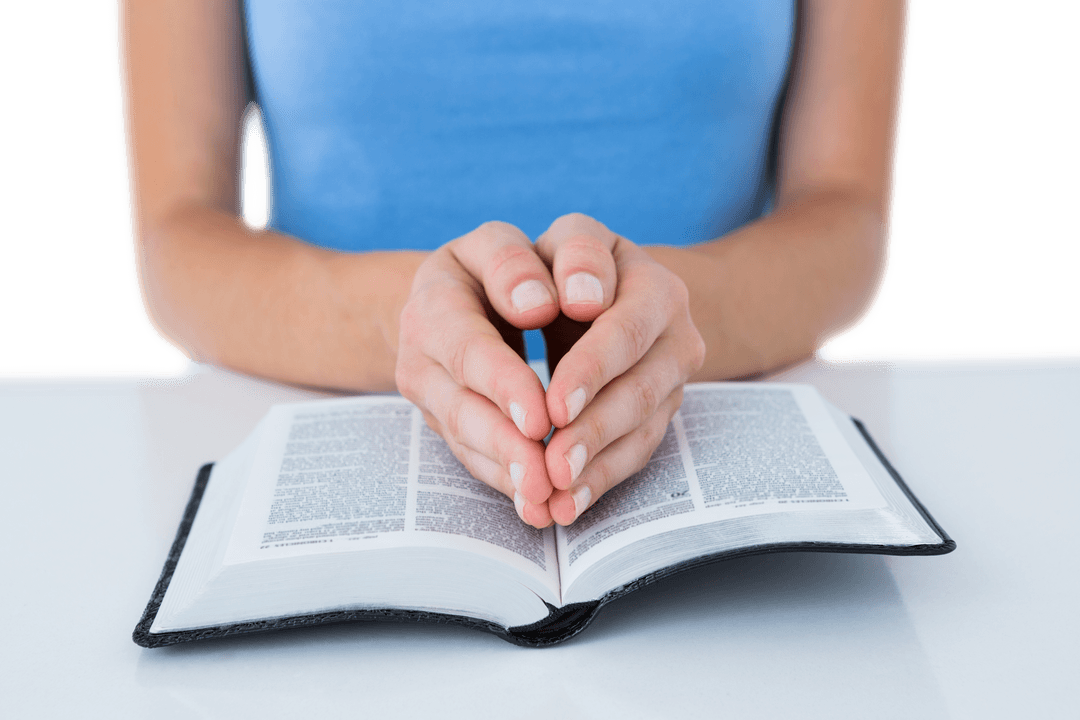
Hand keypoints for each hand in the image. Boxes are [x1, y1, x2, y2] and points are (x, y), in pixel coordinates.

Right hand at [395, 222, 559, 526]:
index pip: (469, 342)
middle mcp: (421, 343)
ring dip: (507, 471)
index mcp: (439, 289)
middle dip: (505, 442)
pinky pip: (473, 456)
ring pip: (465, 437)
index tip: (542, 418)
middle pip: (460, 402)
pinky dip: (507, 481)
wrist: (461, 293)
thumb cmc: (505, 266)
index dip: (504, 383)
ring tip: (544, 501)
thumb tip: (540, 304)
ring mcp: (428, 388)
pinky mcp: (446, 419)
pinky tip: (537, 504)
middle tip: (544, 478)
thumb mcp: (507, 244)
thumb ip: (520, 264)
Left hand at [535, 214, 705, 525]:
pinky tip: (569, 502)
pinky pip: (638, 445)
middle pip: (639, 380)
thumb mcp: (506, 251)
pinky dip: (601, 477)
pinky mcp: (661, 398)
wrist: (553, 289)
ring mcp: (671, 357)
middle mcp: (665, 307)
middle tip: (554, 464)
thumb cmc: (518, 274)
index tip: (554, 408)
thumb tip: (543, 305)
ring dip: (598, 459)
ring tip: (558, 491)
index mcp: (626, 265)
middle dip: (594, 426)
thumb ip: (514, 267)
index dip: (590, 366)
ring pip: (643, 419)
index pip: (618, 320)